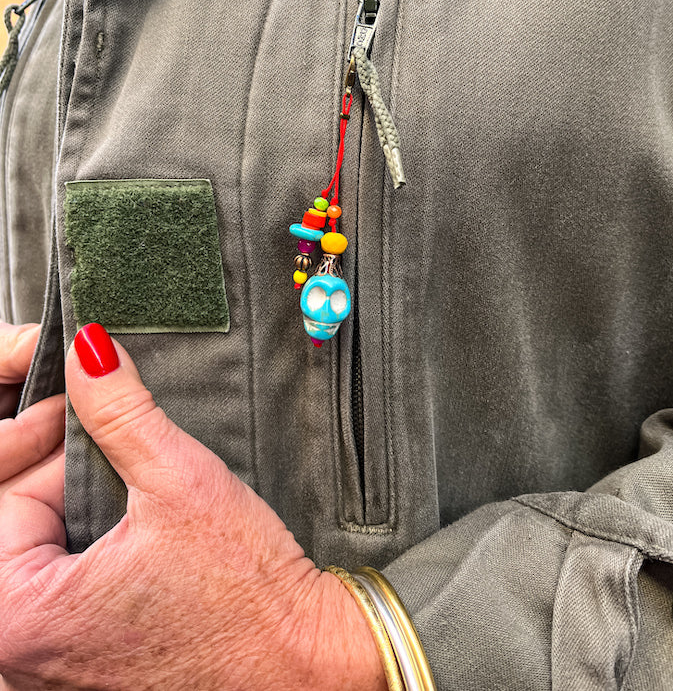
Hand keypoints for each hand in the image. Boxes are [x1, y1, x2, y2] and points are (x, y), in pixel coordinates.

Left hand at [0, 325, 387, 690]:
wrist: (306, 667)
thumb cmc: (248, 595)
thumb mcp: (179, 482)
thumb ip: (120, 410)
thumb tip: (87, 350)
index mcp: (21, 618)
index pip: (5, 497)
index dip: (49, 442)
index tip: (87, 410)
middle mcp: (21, 660)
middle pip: (19, 530)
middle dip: (62, 476)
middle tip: (116, 444)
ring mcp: (51, 675)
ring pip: (41, 562)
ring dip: (76, 512)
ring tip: (129, 484)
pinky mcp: (84, 677)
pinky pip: (63, 600)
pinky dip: (87, 555)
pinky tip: (132, 534)